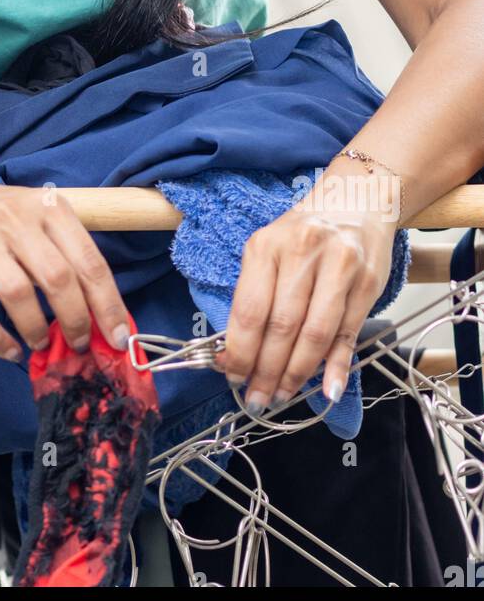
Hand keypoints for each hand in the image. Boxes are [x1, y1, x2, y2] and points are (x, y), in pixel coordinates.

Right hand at [0, 174, 131, 361]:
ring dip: (37, 329)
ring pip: (17, 294)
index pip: (89, 260)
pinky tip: (10, 349)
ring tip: (42, 343)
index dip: (108, 304)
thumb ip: (67, 253)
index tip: (119, 337)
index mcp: (46, 208)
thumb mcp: (38, 215)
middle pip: (58, 278)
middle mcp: (14, 220)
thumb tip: (102, 313)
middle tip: (80, 344)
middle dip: (76, 320)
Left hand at [213, 181, 396, 413]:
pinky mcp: (367, 282)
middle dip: (266, 371)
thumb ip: (254, 297)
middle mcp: (302, 253)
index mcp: (266, 246)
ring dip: (297, 373)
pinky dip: (337, 366)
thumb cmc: (302, 235)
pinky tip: (326, 389)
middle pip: (282, 326)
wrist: (355, 201)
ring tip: (282, 396)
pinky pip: (348, 333)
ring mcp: (339, 266)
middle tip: (257, 399)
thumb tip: (235, 355)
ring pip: (315, 333)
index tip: (232, 377)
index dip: (241, 351)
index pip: (250, 310)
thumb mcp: (268, 251)